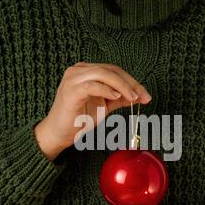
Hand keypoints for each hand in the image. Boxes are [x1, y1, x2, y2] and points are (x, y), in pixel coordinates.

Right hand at [34, 62, 151, 159]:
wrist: (59, 134)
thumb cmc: (78, 119)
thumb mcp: (104, 106)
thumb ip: (120, 98)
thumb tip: (140, 96)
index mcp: (86, 71)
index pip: (114, 70)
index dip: (132, 81)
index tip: (146, 95)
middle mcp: (78, 70)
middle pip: (110, 70)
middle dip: (130, 83)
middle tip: (143, 96)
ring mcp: (73, 78)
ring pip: (102, 74)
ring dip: (121, 86)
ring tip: (132, 97)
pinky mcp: (70, 90)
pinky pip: (92, 85)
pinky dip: (106, 90)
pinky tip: (116, 97)